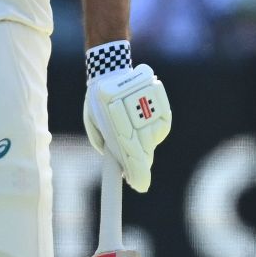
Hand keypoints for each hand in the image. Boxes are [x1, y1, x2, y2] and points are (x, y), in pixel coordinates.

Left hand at [82, 54, 170, 192]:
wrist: (113, 70)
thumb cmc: (98, 100)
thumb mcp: (93, 123)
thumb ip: (103, 143)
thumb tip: (118, 165)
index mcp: (116, 127)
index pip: (132, 158)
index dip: (138, 175)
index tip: (139, 186)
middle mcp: (137, 122)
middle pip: (144, 154)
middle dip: (139, 166)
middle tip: (134, 175)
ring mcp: (151, 115)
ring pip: (151, 142)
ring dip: (143, 145)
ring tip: (130, 130)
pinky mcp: (162, 108)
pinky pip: (160, 130)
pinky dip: (152, 131)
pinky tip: (142, 123)